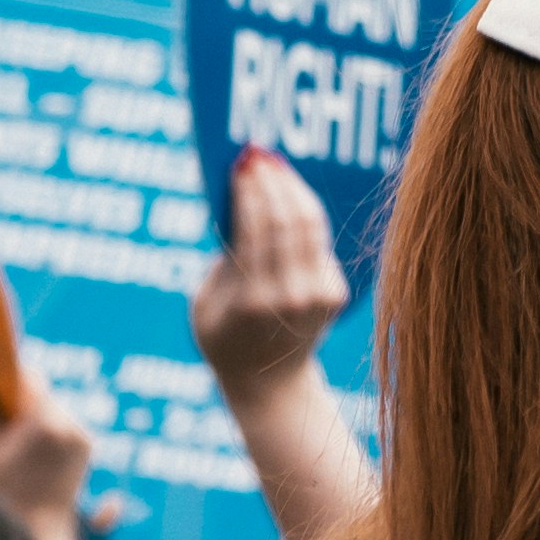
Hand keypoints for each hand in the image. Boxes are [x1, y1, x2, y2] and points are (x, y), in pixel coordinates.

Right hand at [0, 354, 95, 539]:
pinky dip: (48, 429)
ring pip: (53, 408)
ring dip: (34, 414)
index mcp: (45, 421)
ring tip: (12, 433)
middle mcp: (70, 423)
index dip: (7, 375)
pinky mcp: (88, 445)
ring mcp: (82, 434)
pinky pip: (65, 424)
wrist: (36, 531)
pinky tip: (30, 446)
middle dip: (19, 398)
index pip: (28, 378)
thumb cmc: (3, 492)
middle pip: (41, 393)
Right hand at [191, 150, 350, 410]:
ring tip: (275, 166)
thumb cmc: (224, 339)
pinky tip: (289, 195)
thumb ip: (222, 261)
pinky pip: (319, 240)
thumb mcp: (204, 305)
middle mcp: (289, 296)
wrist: (269, 384)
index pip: (255, 229)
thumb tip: (243, 205)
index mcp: (250, 300)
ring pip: (310, 224)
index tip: (242, 164)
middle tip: (258, 155)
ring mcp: (317, 295)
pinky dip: (304, 213)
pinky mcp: (335, 292)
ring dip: (293, 188)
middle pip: (286, 220)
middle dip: (272, 181)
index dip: (250, 191)